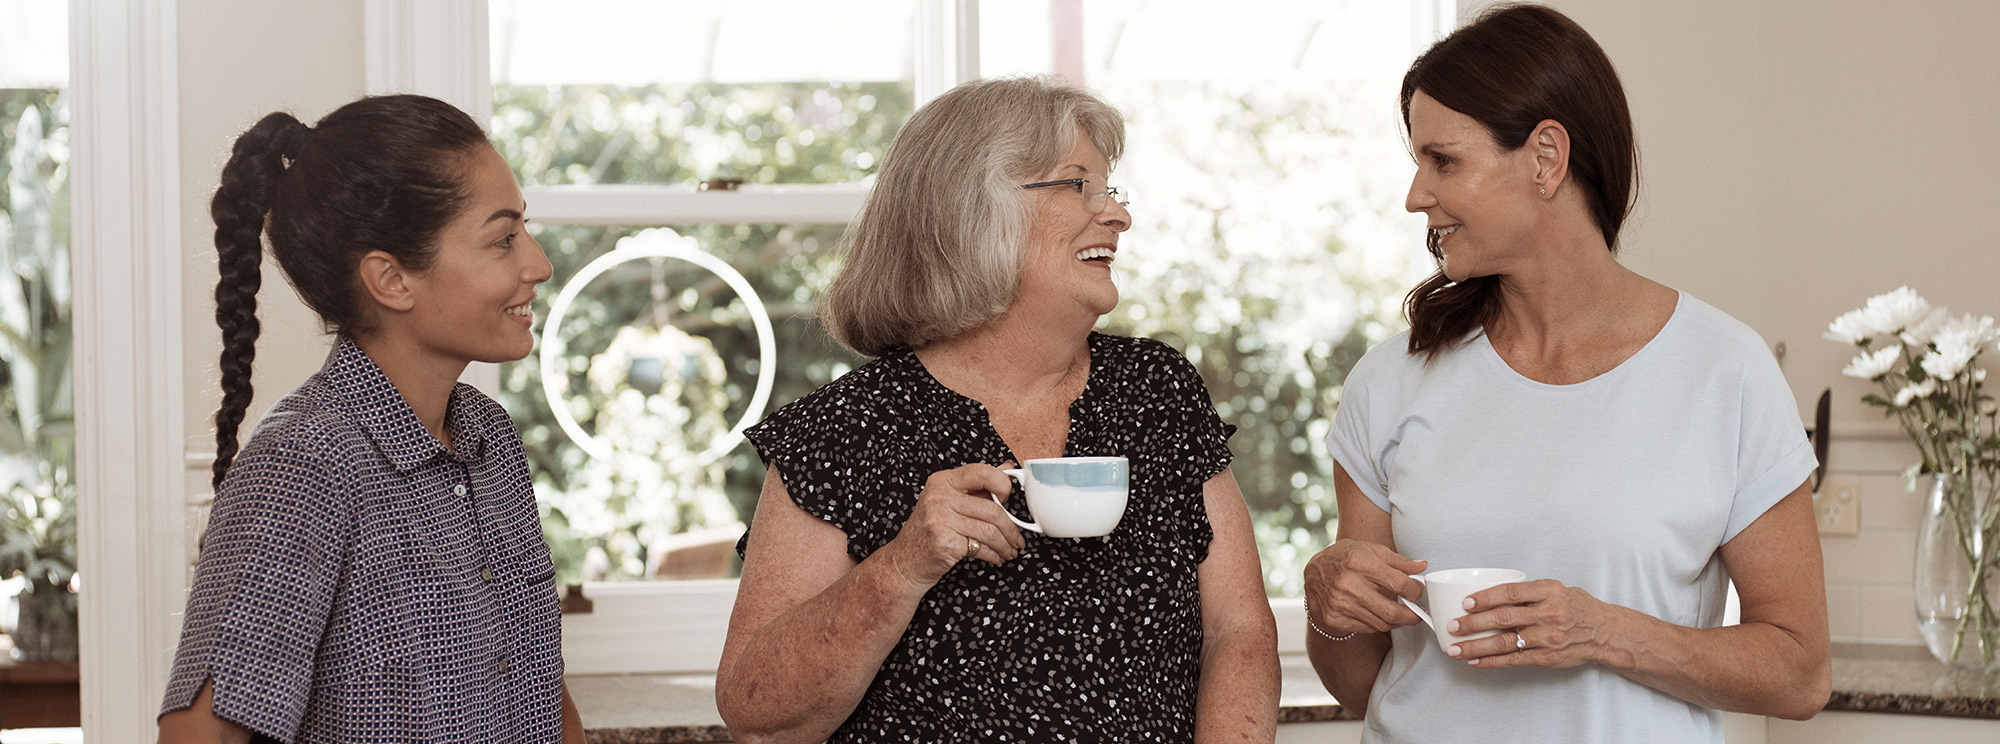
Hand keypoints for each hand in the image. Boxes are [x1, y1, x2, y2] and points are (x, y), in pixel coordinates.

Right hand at [878, 463, 1026, 588]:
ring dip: (1005, 544)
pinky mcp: (944, 542)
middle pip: (992, 509)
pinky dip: (994, 555)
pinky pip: (981, 548)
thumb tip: (1007, 468)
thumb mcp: (948, 501)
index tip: (1009, 498)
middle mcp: (939, 497)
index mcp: (942, 481)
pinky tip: (995, 557)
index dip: (1003, 485)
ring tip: (1009, 550)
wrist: (905, 561)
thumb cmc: (928, 531)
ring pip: (990, 531)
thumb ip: (978, 485)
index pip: (983, 472)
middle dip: (1011, 528)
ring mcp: (940, 520)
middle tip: (1017, 537)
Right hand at [1303, 539, 1428, 635]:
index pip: (1399, 584)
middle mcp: (1347, 584)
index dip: (1415, 591)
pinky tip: (1379, 613)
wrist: (1312, 572)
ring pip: (1381, 623)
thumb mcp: (1370, 550)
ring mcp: (1339, 604)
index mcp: (1358, 561)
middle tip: (1418, 613)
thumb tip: (1422, 567)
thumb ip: (1398, 561)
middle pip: (1391, 611)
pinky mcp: (1334, 618)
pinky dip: (1378, 623)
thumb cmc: (1345, 558)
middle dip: (1412, 616)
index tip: (1418, 592)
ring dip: (1397, 621)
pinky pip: (1367, 628)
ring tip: (1401, 613)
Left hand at [1448, 579, 1616, 668]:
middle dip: (1472, 623)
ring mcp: (1547, 638)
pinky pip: (1514, 660)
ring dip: (1476, 646)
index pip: (1510, 592)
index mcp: (1549, 591)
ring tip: (1455, 649)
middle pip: (1503, 618)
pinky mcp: (1547, 657)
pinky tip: (1475, 661)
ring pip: (1504, 643)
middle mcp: (1549, 614)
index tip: (1466, 602)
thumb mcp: (1557, 590)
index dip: (1485, 597)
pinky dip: (1491, 661)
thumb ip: (1529, 592)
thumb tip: (1490, 593)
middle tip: (1451, 626)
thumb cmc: (1577, 607)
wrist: (1606, 633)